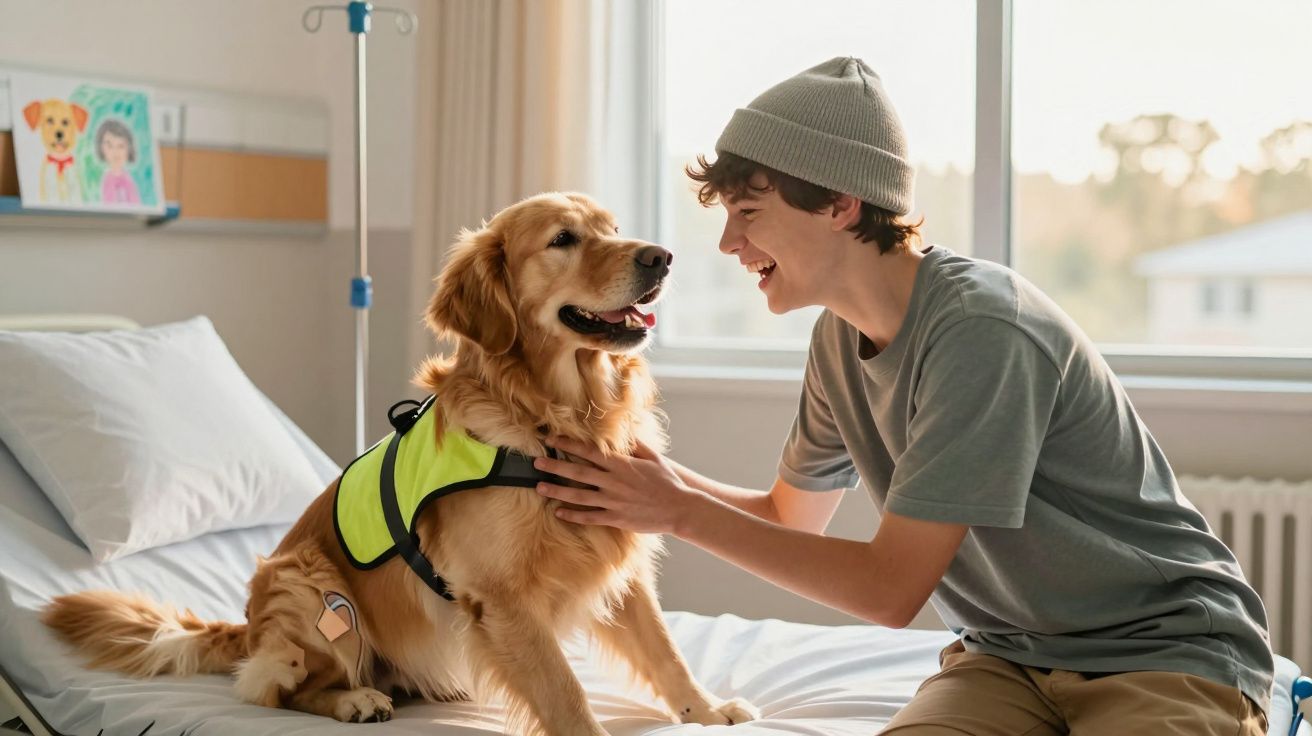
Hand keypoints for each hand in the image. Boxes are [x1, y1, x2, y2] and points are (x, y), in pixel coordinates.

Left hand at [532, 436, 704, 534]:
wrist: (680, 508)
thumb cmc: (667, 481)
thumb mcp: (653, 457)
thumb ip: (636, 444)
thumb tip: (625, 427)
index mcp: (621, 464)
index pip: (589, 451)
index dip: (569, 444)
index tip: (552, 438)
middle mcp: (614, 482)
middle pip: (578, 472)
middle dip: (555, 465)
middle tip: (536, 462)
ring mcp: (614, 501)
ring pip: (579, 495)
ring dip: (557, 491)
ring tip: (539, 487)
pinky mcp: (616, 518)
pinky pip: (590, 517)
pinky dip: (573, 515)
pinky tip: (558, 512)